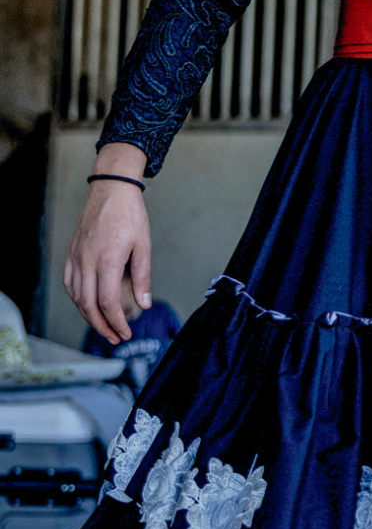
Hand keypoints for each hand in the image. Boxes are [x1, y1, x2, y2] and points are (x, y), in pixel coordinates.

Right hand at [64, 143, 150, 343]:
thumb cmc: (129, 215)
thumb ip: (143, 276)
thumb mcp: (143, 245)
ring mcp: (76, 257)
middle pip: (88, 305)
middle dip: (102, 326)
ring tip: (105, 327)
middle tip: (117, 339)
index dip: (116, 322)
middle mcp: (87, 260)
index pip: (107, 302)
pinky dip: (78, 300)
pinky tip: (89, 306)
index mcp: (108, 259)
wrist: (110, 189)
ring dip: (89, 316)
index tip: (126, 334)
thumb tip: (143, 305)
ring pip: (76, 297)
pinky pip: (70, 284)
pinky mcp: (71, 254)